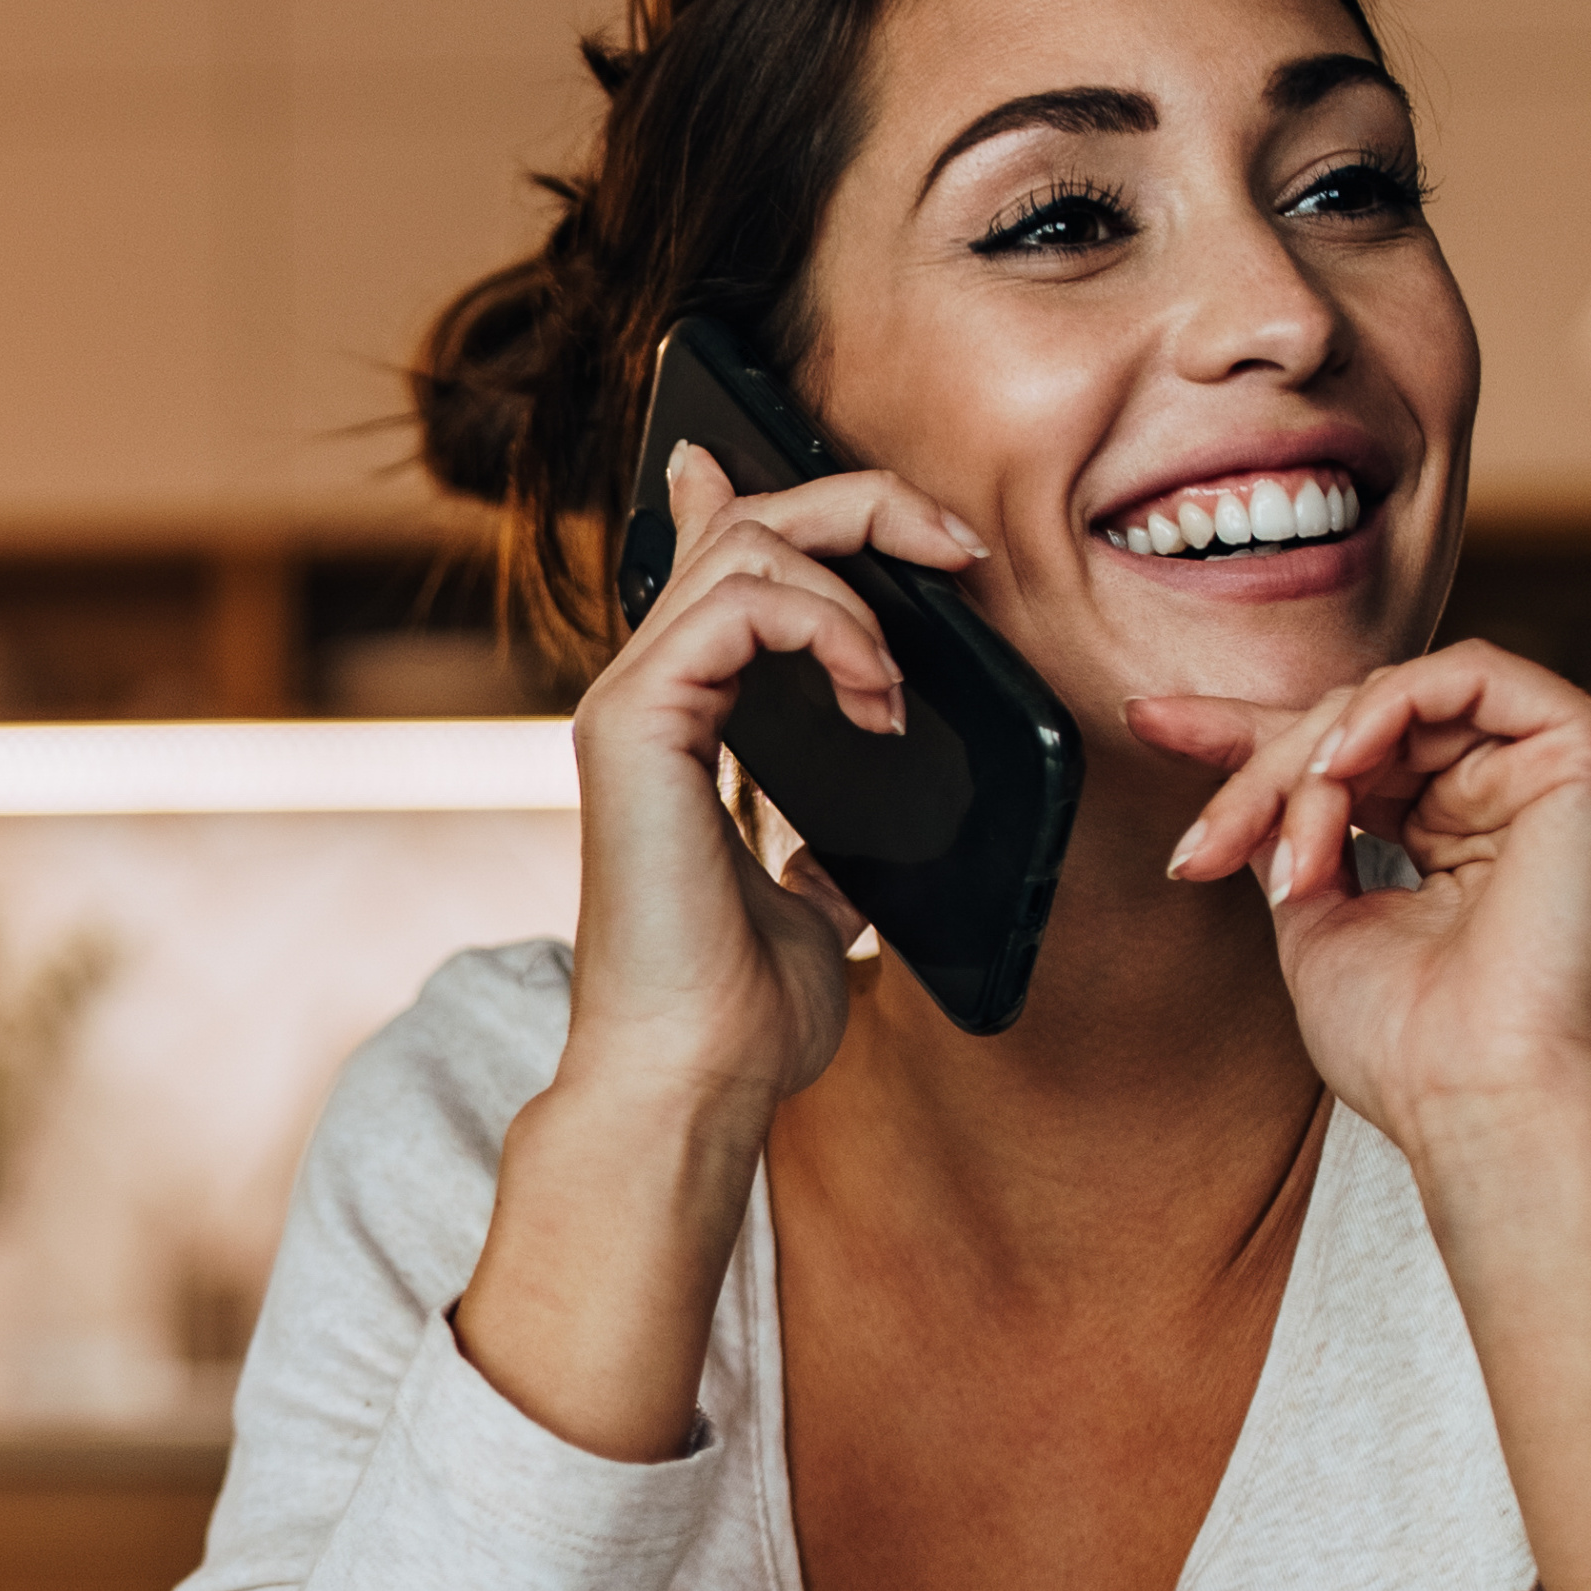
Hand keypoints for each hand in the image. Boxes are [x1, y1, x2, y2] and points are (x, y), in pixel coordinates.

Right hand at [457, 444, 987, 1462]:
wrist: (695, 1083)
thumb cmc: (744, 1019)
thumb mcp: (812, 919)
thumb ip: (818, 867)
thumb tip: (839, 865)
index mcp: (685, 724)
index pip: (726, 560)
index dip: (810, 509)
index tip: (926, 536)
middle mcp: (649, 696)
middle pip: (747, 521)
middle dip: (866, 507)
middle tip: (958, 548)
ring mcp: (632, 702)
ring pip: (745, 542)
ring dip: (856, 582)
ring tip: (901, 680)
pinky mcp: (635, 723)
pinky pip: (740, 602)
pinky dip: (826, 626)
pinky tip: (875, 694)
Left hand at [1130, 641, 1590, 1165]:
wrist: (1487, 1107)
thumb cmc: (1413, 1054)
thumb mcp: (1318, 924)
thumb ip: (1290, 837)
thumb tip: (1239, 782)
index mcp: (1462, 840)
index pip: (1353, 756)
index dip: (1247, 733)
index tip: (1150, 723)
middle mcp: (1514, 798)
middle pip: (1363, 722)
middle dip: (1263, 767)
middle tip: (1204, 845)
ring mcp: (1558, 773)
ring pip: (1399, 696)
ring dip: (1312, 761)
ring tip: (1290, 854)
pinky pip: (1469, 672)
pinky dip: (1383, 709)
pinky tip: (1336, 770)